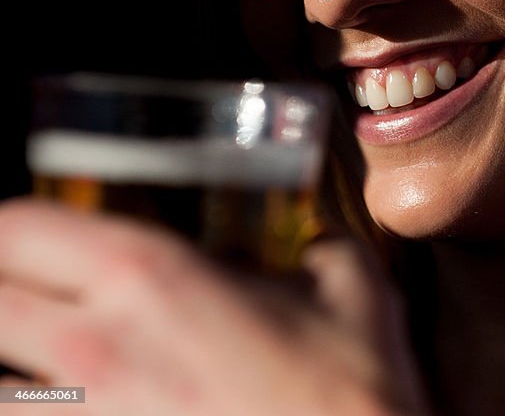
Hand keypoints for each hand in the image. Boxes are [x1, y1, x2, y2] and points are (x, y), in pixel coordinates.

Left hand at [0, 199, 428, 414]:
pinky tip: (66, 401)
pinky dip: (38, 409)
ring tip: (34, 362)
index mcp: (151, 275)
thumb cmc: (352, 387)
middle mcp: (97, 345)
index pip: (16, 227)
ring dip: (9, 372)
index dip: (5, 225)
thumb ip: (316, 248)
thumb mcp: (350, 284)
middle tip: (16, 290)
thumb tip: (306, 250)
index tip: (16, 233)